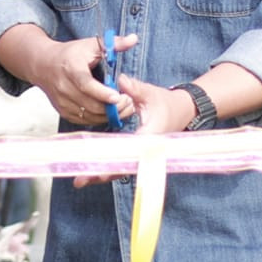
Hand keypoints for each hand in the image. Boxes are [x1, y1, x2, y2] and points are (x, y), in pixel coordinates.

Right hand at [25, 33, 136, 129]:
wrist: (43, 65)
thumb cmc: (70, 55)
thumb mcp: (90, 45)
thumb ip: (113, 44)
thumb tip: (133, 39)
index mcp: (71, 68)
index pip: (86, 84)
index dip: (102, 93)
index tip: (118, 96)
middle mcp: (64, 87)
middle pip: (90, 104)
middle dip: (112, 107)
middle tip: (128, 102)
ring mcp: (62, 102)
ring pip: (89, 115)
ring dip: (108, 114)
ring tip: (122, 107)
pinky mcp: (63, 111)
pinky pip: (84, 120)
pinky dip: (99, 118)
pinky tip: (109, 111)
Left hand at [68, 74, 189, 187]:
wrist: (181, 112)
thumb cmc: (165, 103)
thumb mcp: (150, 93)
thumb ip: (135, 88)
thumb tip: (120, 81)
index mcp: (151, 136)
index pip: (131, 150)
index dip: (114, 158)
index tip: (99, 165)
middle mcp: (147, 151)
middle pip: (123, 166)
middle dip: (101, 173)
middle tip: (79, 180)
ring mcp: (143, 156)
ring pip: (121, 169)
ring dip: (101, 175)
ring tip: (79, 181)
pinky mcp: (138, 156)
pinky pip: (121, 165)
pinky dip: (106, 169)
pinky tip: (89, 174)